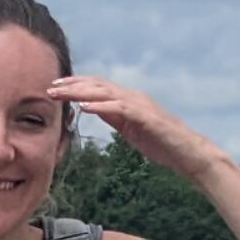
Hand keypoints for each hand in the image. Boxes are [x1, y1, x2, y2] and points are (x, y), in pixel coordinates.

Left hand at [48, 76, 216, 181]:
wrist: (191, 155)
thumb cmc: (164, 145)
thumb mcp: (132, 129)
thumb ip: (114, 117)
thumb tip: (93, 108)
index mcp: (128, 101)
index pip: (97, 88)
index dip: (75, 85)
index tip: (54, 88)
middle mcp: (133, 97)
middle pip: (97, 85)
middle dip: (72, 85)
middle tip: (49, 87)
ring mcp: (141, 106)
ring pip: (106, 93)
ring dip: (81, 92)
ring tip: (61, 94)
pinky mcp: (148, 118)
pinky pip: (121, 108)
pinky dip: (102, 106)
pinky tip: (85, 107)